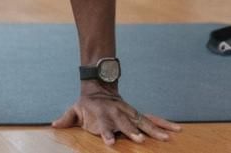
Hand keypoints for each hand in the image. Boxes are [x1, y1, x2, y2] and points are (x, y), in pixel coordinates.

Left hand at [52, 84, 181, 145]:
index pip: (105, 126)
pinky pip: (152, 120)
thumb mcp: (74, 109)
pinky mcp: (137, 114)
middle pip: (126, 124)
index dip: (107, 134)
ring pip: (143, 122)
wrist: (100, 87)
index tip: (110, 142)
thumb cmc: (86, 104)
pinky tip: (177, 130)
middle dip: (133, 132)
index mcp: (103, 115)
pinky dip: (165, 124)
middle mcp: (118, 114)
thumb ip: (66, 118)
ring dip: (154, 130)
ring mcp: (129, 113)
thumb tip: (53, 124)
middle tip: (140, 140)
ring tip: (166, 138)